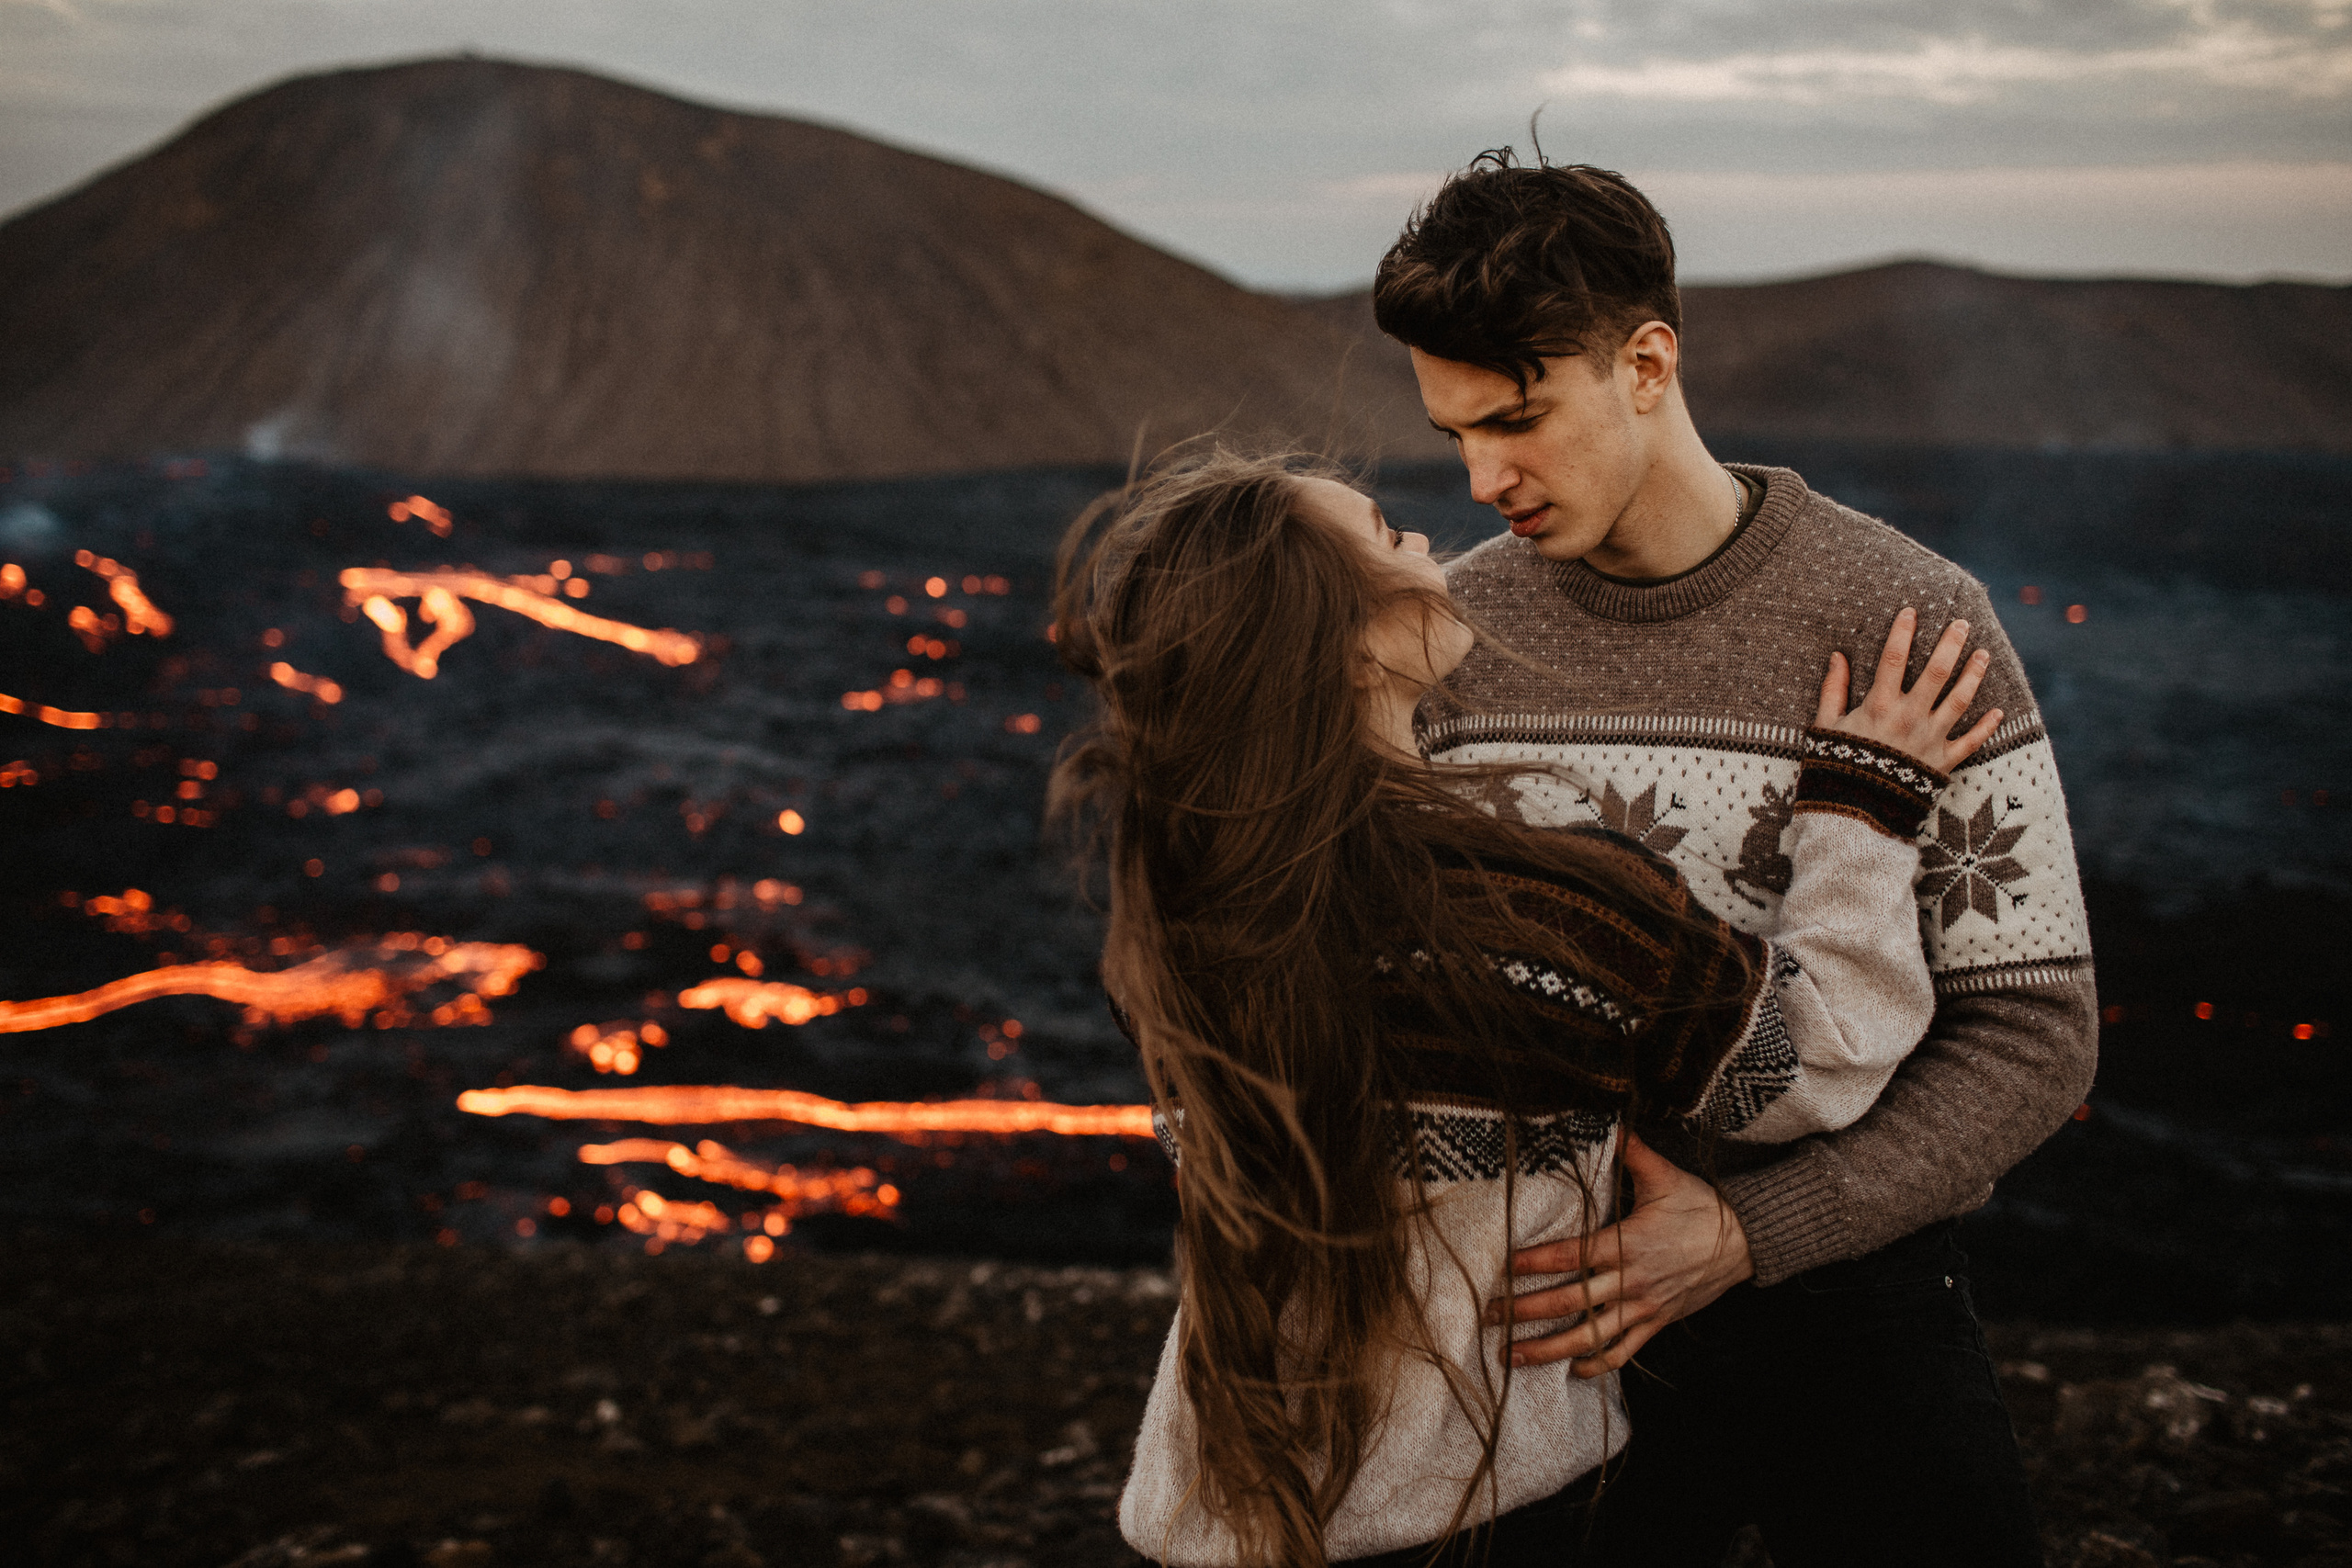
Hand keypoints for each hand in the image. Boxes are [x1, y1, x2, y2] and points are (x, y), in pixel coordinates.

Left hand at [1484, 1132, 1752, 1378]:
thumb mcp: (1666, 1176)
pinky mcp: (1657, 1322)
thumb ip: (1633, 1152)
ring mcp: (1644, 1306)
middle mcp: (1631, 1279)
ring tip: (1513, 1356)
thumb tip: (1609, 1123)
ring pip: (1590, 1336)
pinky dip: (1596, 1363)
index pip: (1570, 1255)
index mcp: (1627, 1242)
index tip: (1501, 1266)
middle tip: (1487, 1315)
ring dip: (1548, 1349)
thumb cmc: (1701, 1206)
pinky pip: (1623, 1350)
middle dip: (1524, 1311)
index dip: (1533, 1262)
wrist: (1746, 1241)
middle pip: (1569, 1301)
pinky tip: (1571, 1369)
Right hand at [1818, 606, 2002, 771]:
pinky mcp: (1942, 762)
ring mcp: (1930, 739)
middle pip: (1936, 672)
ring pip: (1959, 700)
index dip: (1903, 632)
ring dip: (1974, 675)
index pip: (1893, 659)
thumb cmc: (1837, 766)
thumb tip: (1838, 656)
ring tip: (1984, 654)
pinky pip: (1971, 742)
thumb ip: (1833, 690)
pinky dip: (1986, 727)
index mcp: (1879, 706)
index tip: (1912, 611)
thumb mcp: (1826, 726)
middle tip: (1962, 624)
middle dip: (1951, 644)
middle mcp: (1909, 717)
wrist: (1854, 812)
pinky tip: (1999, 711)